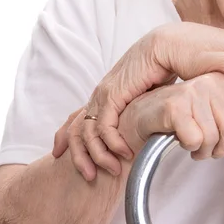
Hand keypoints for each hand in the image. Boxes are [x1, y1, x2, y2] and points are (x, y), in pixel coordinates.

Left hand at [52, 26, 177, 179]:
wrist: (165, 48)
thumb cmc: (161, 69)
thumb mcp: (146, 96)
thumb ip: (140, 111)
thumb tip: (147, 127)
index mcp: (106, 94)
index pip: (77, 117)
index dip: (65, 136)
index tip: (59, 152)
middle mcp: (100, 95)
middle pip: (75, 129)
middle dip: (77, 156)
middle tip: (87, 176)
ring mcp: (104, 95)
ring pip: (87, 133)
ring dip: (97, 156)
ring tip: (112, 170)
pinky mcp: (113, 96)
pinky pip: (104, 127)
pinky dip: (112, 144)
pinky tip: (125, 153)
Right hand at [119, 71, 223, 166]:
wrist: (141, 118)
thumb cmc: (177, 118)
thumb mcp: (212, 124)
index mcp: (222, 80)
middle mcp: (209, 82)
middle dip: (222, 148)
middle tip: (208, 147)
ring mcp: (191, 91)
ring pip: (213, 137)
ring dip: (203, 151)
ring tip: (193, 144)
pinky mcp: (174, 106)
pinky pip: (195, 139)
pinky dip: (189, 147)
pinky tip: (180, 138)